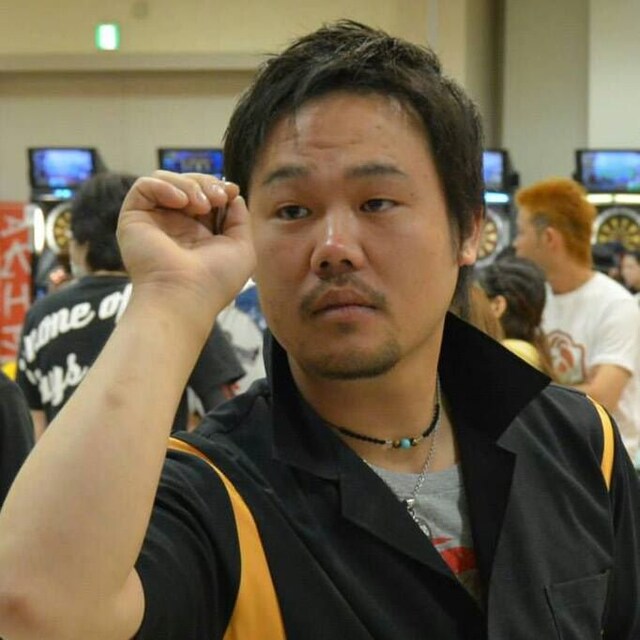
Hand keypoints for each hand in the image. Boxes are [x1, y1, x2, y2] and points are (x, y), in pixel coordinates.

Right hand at [117, 171, 255, 315]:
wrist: (185, 298)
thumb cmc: (215, 281)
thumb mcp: (241, 248)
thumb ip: (239, 219)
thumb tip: (232, 194)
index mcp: (199, 232)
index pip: (206, 195)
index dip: (218, 188)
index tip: (230, 192)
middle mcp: (175, 225)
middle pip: (188, 183)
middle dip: (206, 183)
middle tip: (217, 198)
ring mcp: (154, 221)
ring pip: (167, 179)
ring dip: (189, 184)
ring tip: (202, 205)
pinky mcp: (134, 218)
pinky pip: (144, 185)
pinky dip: (165, 186)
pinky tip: (181, 202)